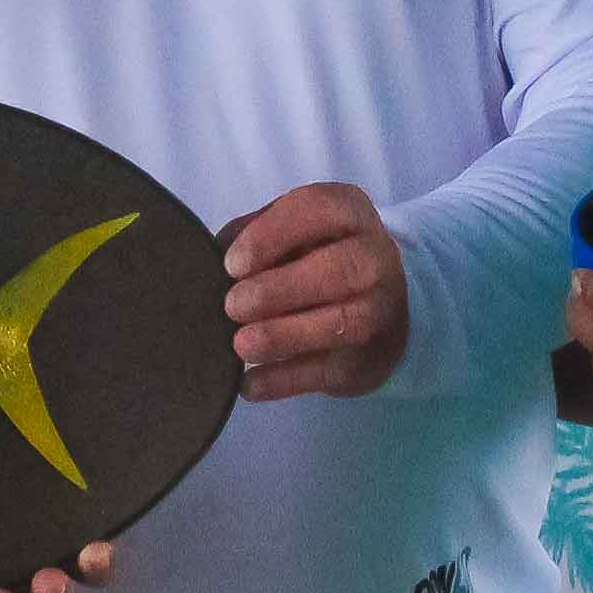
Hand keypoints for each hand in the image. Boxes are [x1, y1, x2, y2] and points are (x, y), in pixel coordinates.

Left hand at [223, 184, 408, 400]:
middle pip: (338, 269)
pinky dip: (284, 380)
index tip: (232, 264)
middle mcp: (376, 258)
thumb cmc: (317, 260)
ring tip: (240, 343)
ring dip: (283, 336)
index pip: (319, 209)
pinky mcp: (367, 360)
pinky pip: (326, 372)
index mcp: (351, 213)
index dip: (272, 235)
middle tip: (233, 305)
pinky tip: (249, 383)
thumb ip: (255, 233)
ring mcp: (378, 311)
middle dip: (278, 289)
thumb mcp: (294, 232)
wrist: (380, 311)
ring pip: (340, 323)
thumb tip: (212, 255)